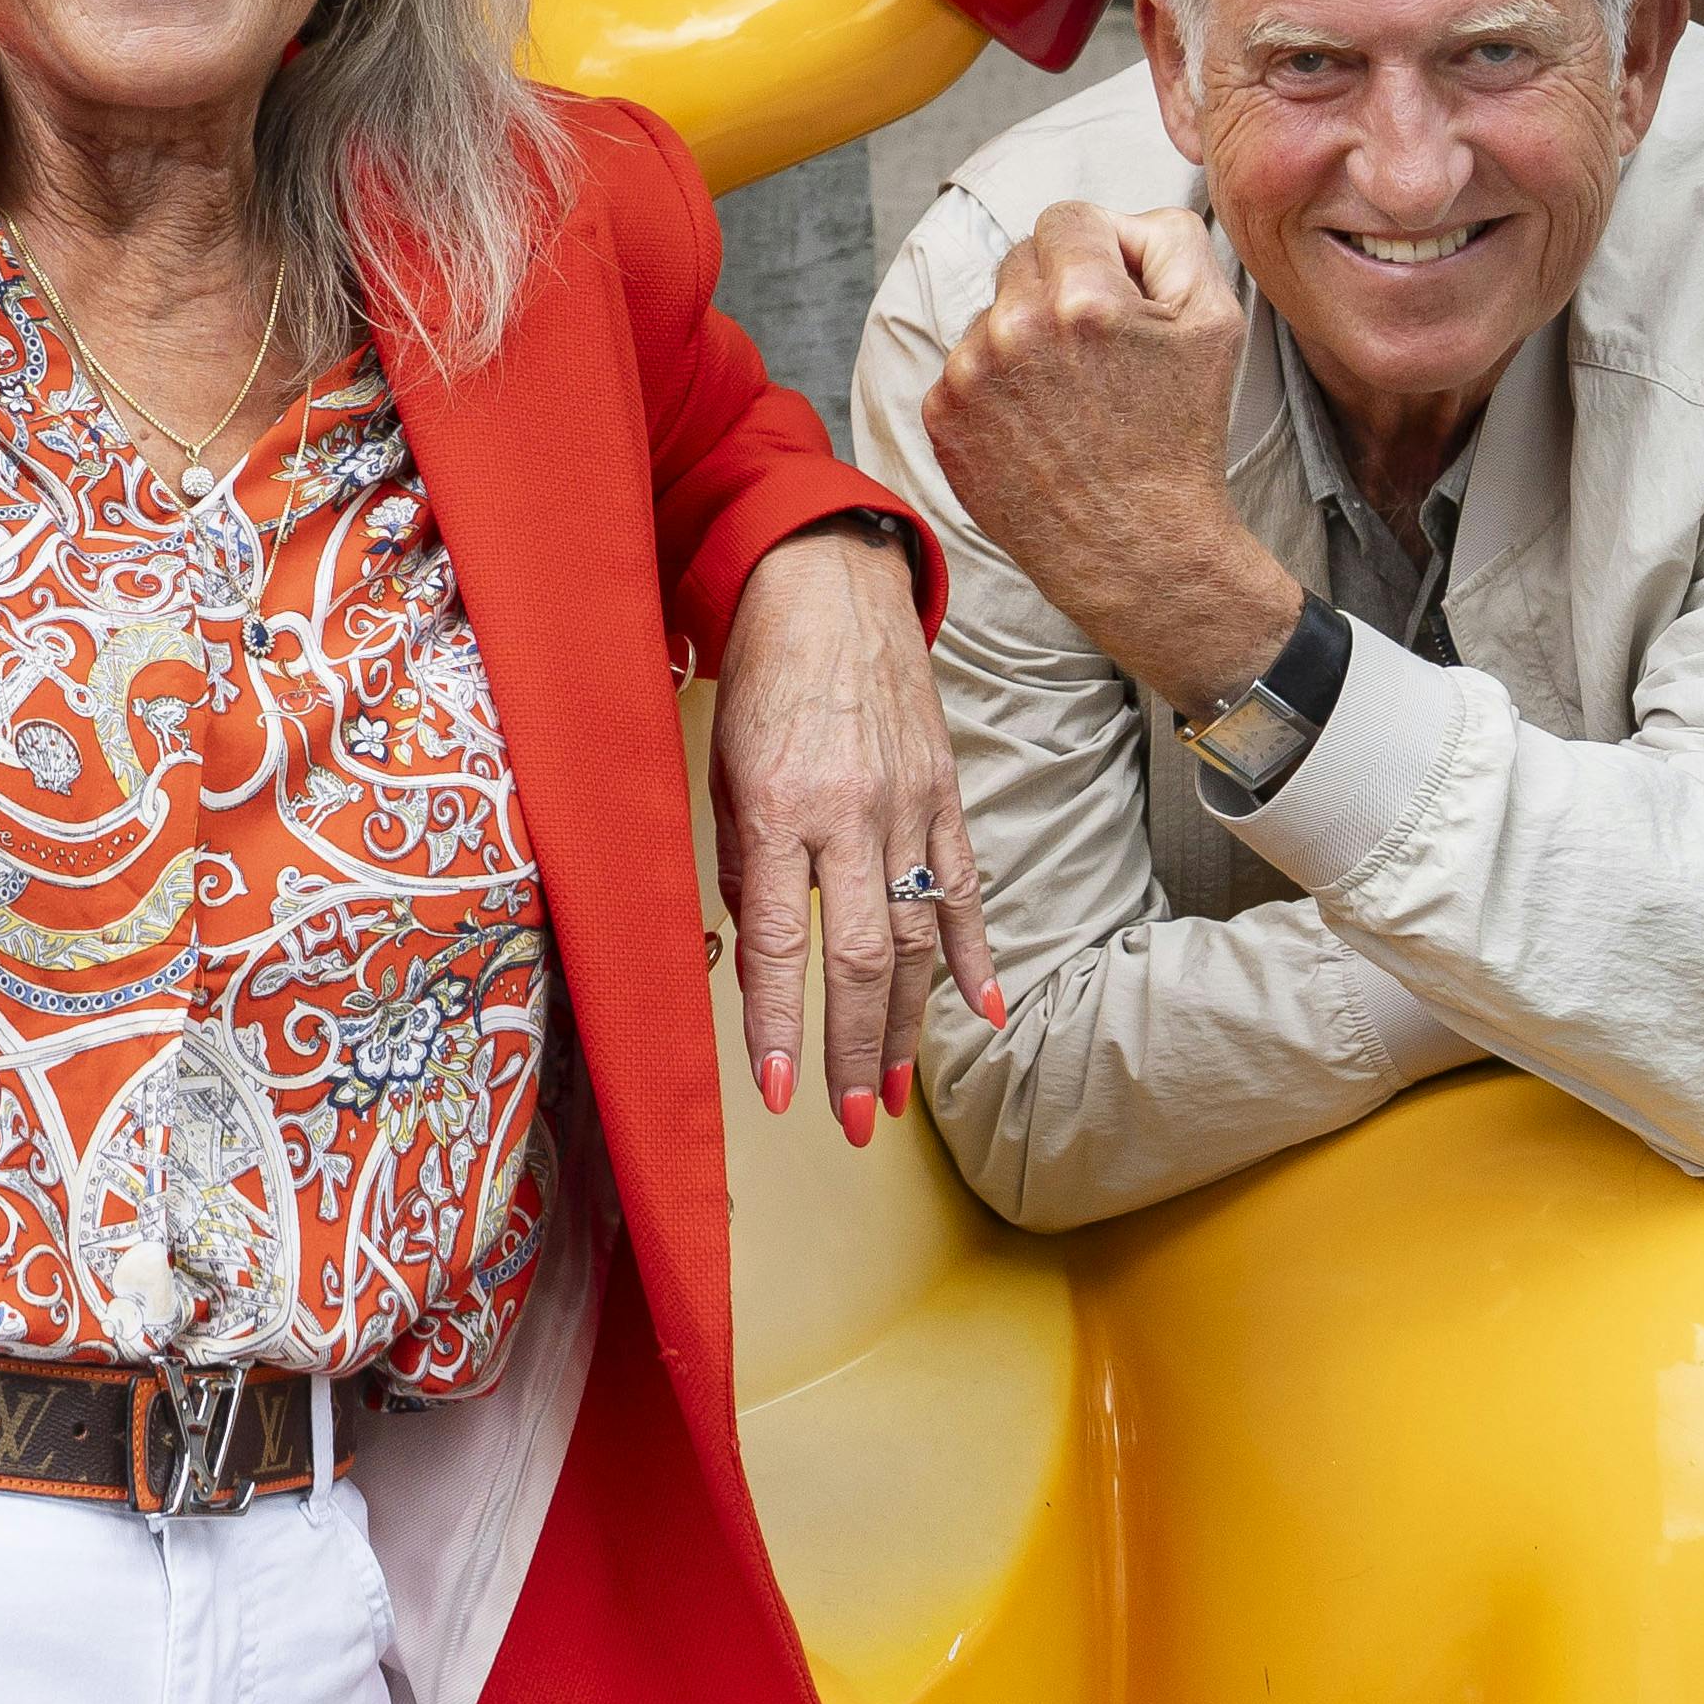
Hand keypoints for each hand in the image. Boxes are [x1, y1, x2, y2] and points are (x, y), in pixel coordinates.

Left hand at [708, 523, 1000, 1142]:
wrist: (829, 584)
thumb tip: (756, 943)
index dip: (778, 1022)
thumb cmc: (761, 673)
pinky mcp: (945, 792)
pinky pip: (965, 887)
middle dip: (851, 1049)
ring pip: (917, 937)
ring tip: (895, 1094)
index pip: (781, 938)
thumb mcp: (721, 761)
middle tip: (849, 1120)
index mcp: (778, 803)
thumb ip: (740, 857)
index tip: (774, 1088)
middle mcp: (848, 811)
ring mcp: (906, 804)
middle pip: (860, 956)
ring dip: (905, 1025)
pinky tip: (982, 1014)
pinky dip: (976, 955)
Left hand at [921, 204, 1296, 713]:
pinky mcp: (940, 414)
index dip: (1102, 249)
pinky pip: (964, 363)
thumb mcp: (1215, 321)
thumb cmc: (1181, 436)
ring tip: (1071, 395)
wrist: (1136, 547)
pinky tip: (1038, 422)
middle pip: (1023, 257)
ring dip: (1026, 335)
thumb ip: (1171, 237)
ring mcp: (967, 374)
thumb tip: (1121, 219)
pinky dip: (996, 382)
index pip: (1069, 217)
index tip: (1119, 294)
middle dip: (1061, 287)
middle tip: (1101, 349)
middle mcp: (1013, 329)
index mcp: (1082, 299)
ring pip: (993, 311)